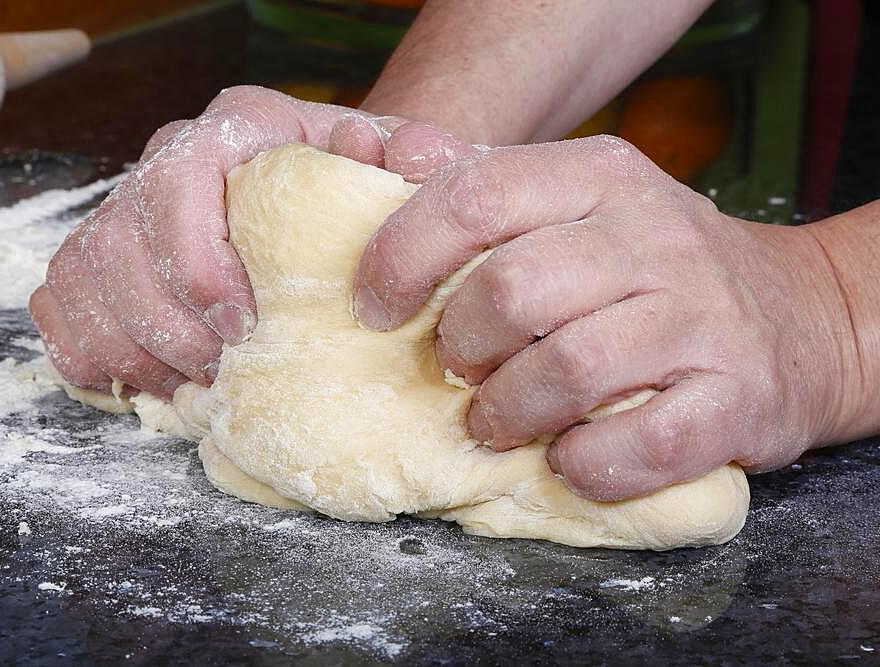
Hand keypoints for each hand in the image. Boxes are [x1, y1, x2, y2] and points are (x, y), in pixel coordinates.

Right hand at [30, 86, 472, 397]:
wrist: (316, 204)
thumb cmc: (354, 197)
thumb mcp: (398, 173)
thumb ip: (418, 160)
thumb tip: (415, 155)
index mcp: (237, 128)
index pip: (178, 179)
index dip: (198, 265)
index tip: (242, 327)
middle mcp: (166, 158)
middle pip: (122, 245)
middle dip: (169, 327)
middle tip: (222, 370)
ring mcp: (121, 211)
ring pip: (86, 284)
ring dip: (138, 351)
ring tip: (198, 381)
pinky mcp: (91, 264)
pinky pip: (63, 316)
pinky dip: (102, 360)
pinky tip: (157, 379)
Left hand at [354, 136, 856, 499]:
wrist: (801, 319)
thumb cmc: (654, 269)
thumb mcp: (577, 201)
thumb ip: (484, 180)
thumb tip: (390, 148)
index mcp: (601, 177)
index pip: (475, 198)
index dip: (403, 256)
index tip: (375, 306)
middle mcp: (656, 236)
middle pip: (512, 290)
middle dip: (460, 346)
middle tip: (457, 369)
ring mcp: (703, 317)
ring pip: (569, 368)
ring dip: (508, 412)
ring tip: (495, 421)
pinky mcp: (737, 397)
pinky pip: (640, 443)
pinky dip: (584, 464)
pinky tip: (568, 457)